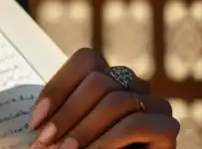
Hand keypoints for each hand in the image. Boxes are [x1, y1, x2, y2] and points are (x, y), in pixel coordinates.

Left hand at [28, 48, 178, 147]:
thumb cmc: (88, 148)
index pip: (86, 60)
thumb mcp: (69, 128)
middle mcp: (134, 85)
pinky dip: (107, 141)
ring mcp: (154, 104)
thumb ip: (58, 114)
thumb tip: (34, 115)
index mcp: (110, 76)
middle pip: (98, 81)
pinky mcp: (167, 127)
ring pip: (115, 100)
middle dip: (66, 114)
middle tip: (44, 141)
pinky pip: (135, 124)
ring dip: (83, 129)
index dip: (58, 87)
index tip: (35, 120)